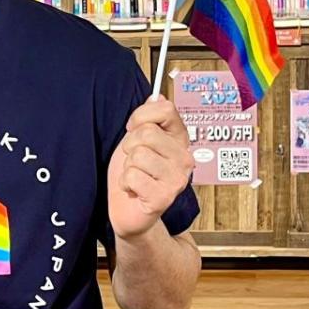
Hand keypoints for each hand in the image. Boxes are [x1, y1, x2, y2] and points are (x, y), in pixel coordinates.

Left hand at [107, 96, 194, 240]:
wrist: (129, 211)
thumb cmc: (134, 174)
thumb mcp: (138, 140)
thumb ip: (148, 119)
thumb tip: (156, 96)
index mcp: (180, 140)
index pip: (165, 109)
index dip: (140, 116)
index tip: (132, 129)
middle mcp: (184, 158)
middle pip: (146, 133)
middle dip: (129, 146)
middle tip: (133, 161)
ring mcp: (177, 179)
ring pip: (138, 155)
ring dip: (127, 167)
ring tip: (135, 177)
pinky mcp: (163, 197)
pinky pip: (132, 176)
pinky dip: (125, 183)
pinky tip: (133, 190)